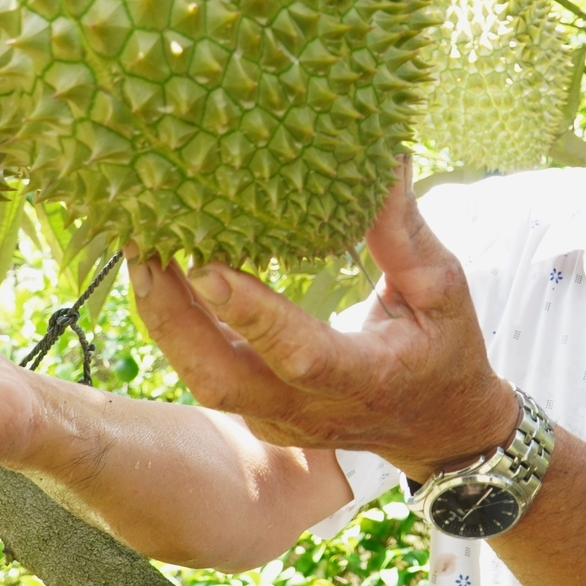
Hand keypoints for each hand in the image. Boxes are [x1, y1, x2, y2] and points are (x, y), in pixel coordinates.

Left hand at [131, 161, 517, 481]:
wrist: (439, 428)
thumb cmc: (445, 350)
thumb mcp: (442, 289)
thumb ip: (404, 231)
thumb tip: (381, 157)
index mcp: (364, 378)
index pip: (300, 354)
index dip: (252, 314)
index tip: (207, 266)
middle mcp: (309, 409)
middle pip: (221, 379)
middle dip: (173, 318)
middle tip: (145, 249)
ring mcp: (276, 418)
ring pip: (202, 379)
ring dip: (164, 319)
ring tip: (141, 252)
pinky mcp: (257, 413)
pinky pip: (206, 371)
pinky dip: (178, 327)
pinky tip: (161, 275)